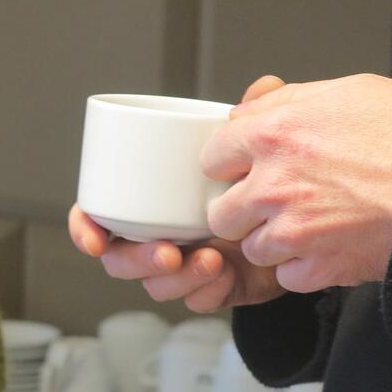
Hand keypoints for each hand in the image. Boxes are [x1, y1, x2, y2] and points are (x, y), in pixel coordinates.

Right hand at [67, 76, 289, 312]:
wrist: (306, 220)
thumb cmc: (268, 177)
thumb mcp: (258, 145)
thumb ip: (256, 118)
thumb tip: (260, 90)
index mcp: (150, 199)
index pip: (99, 214)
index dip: (85, 229)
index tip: (94, 240)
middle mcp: (159, 233)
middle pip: (120, 258)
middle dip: (137, 261)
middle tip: (168, 252)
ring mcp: (184, 263)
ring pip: (157, 284)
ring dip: (177, 278)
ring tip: (212, 259)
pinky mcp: (213, 287)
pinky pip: (197, 301)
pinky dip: (206, 292)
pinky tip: (224, 276)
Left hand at [202, 73, 391, 291]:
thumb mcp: (350, 91)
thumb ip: (287, 102)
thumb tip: (249, 110)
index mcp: (274, 134)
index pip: (213, 156)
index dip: (231, 163)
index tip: (246, 168)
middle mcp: (273, 184)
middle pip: (222, 212)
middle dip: (243, 210)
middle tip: (276, 203)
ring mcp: (292, 231)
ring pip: (252, 249)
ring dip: (274, 242)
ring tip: (311, 226)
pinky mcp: (318, 267)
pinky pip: (288, 277)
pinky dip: (305, 268)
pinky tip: (331, 247)